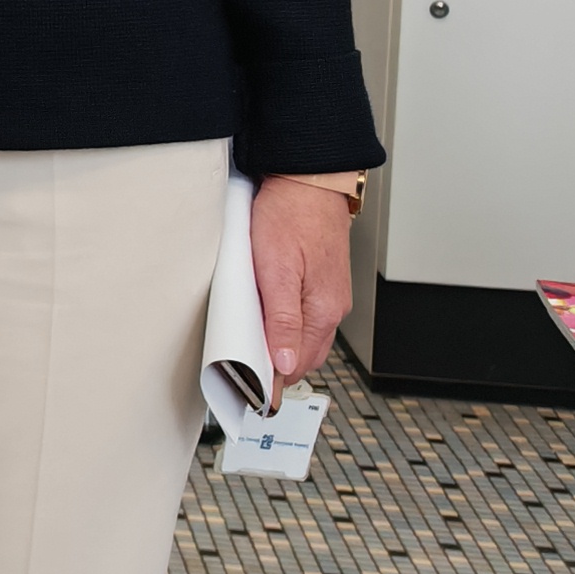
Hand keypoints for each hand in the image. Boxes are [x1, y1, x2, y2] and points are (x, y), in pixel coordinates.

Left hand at [250, 176, 358, 391]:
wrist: (308, 179)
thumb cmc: (290, 216)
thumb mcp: (276, 269)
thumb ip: (283, 320)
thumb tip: (285, 364)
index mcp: (323, 311)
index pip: (297, 365)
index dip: (271, 382)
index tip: (248, 394)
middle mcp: (332, 308)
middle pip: (302, 356)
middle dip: (275, 368)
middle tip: (242, 376)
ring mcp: (329, 295)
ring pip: (303, 336)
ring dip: (280, 347)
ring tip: (251, 350)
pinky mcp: (321, 282)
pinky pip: (304, 316)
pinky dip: (286, 325)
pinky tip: (267, 319)